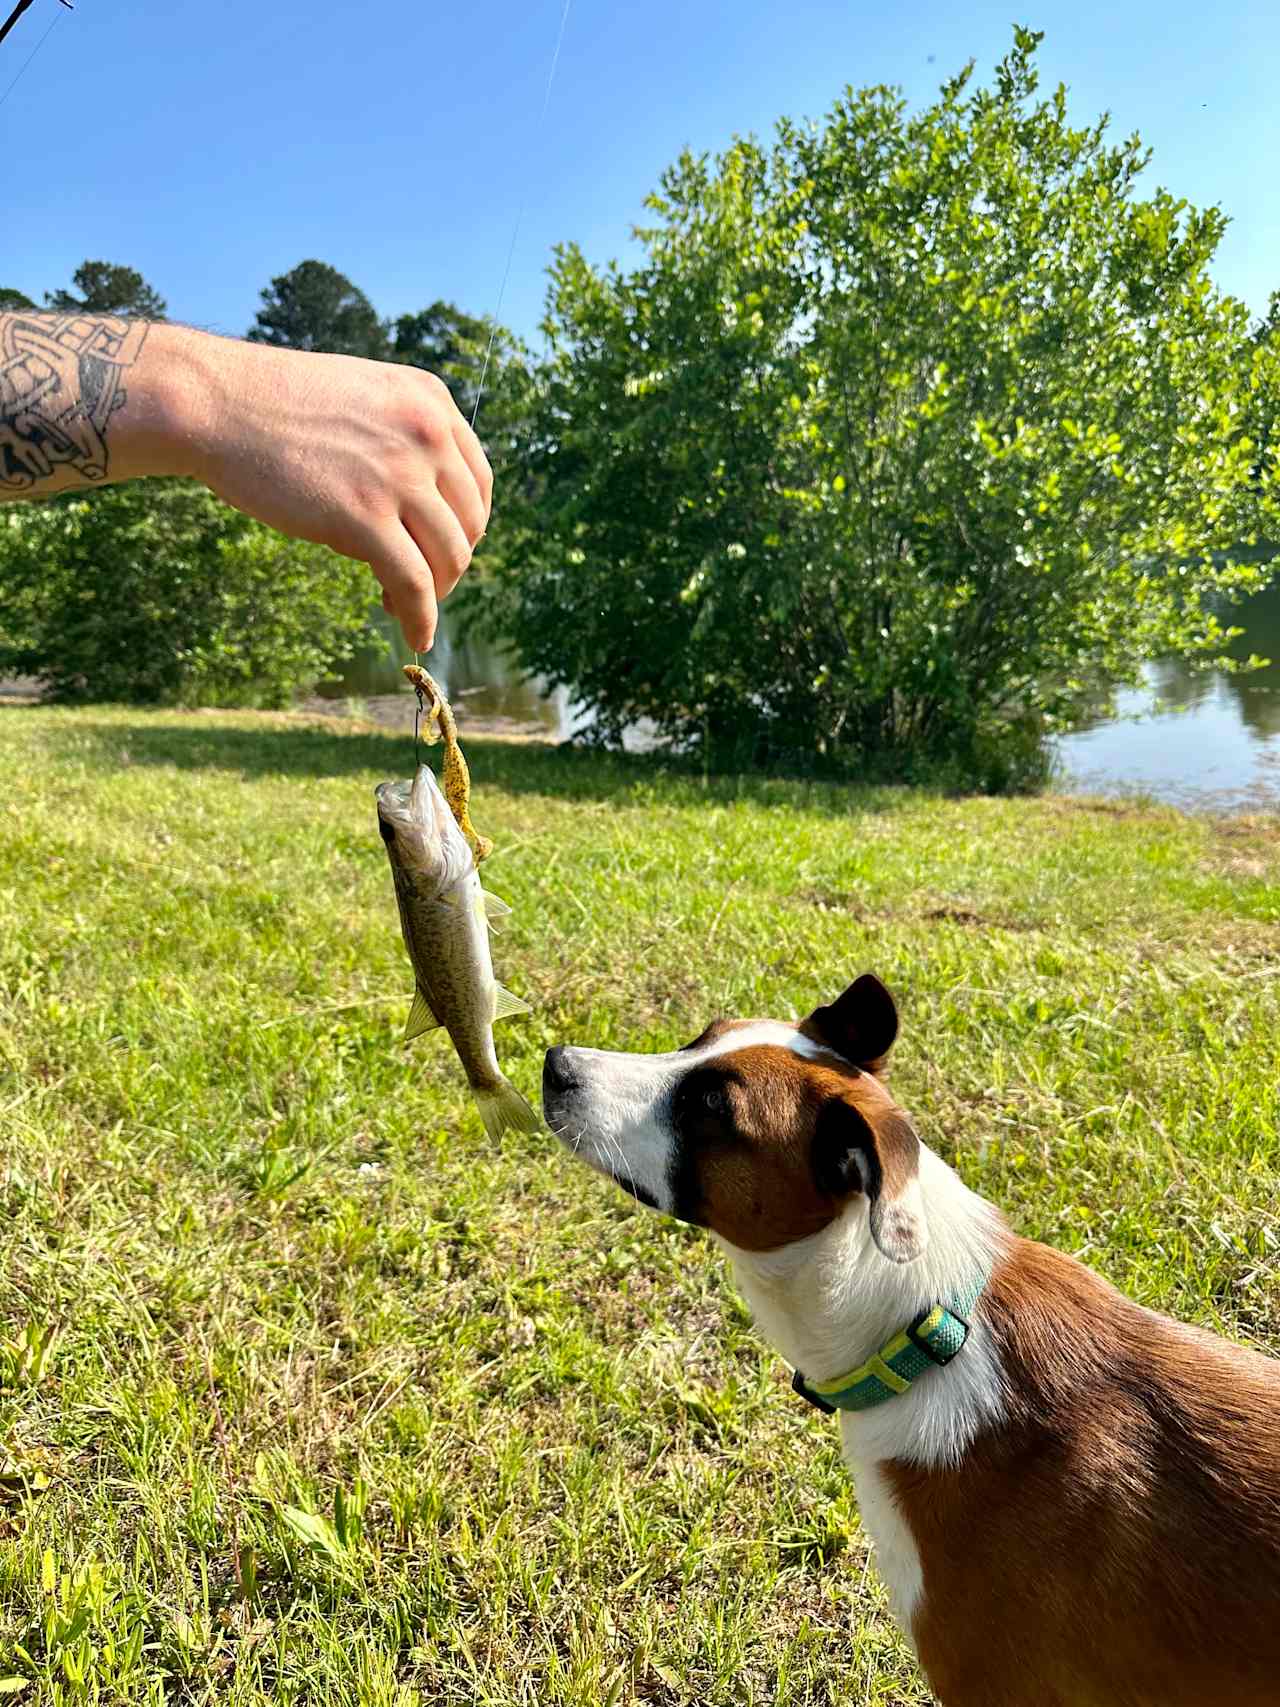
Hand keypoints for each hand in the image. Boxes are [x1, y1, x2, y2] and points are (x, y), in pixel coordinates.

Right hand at [155, 329, 491, 651]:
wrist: (217, 403)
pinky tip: (415, 635)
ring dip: (434, 594)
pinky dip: (420, 618)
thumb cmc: (275, 406)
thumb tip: (423, 511)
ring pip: (449, 558)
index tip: (441, 550)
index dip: (464, 527)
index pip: (478, 482)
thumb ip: (401, 440)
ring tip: (401, 605)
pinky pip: (415, 584)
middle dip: (449, 563)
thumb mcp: (362, 401)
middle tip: (418, 583)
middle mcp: (428, 433)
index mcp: (431, 401)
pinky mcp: (365, 516)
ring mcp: (400, 474)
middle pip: (469, 524)